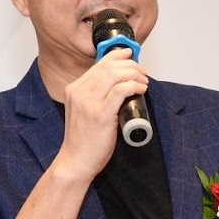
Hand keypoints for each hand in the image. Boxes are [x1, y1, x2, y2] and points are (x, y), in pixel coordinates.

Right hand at [53, 50, 148, 181]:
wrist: (75, 161)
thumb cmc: (83, 140)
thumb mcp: (84, 111)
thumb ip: (95, 97)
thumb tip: (117, 86)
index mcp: (74, 89)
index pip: (99, 65)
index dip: (118, 57)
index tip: (130, 57)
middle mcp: (79, 92)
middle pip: (108, 67)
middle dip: (130, 65)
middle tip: (142, 72)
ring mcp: (88, 103)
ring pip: (115, 75)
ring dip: (134, 75)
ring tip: (144, 81)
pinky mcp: (100, 115)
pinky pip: (120, 91)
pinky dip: (133, 86)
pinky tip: (140, 89)